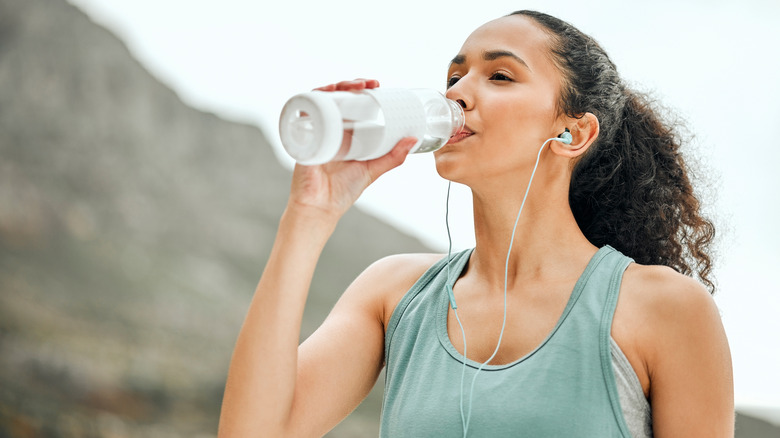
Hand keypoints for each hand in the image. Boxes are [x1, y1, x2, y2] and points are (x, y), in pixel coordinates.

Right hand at [288, 78, 414, 218]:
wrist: (321, 207)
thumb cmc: (343, 191)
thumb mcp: (373, 169)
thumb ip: (393, 157)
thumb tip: (413, 139)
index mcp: (345, 134)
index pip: (351, 104)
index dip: (361, 90)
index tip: (376, 84)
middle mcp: (330, 129)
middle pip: (336, 97)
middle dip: (350, 84)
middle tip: (368, 83)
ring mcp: (316, 131)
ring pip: (320, 100)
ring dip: (333, 87)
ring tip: (350, 86)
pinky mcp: (303, 137)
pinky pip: (303, 113)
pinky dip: (310, 100)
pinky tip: (323, 94)